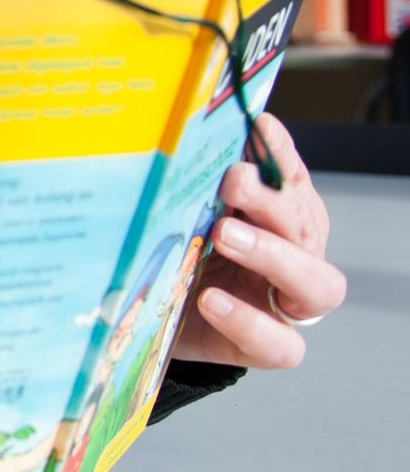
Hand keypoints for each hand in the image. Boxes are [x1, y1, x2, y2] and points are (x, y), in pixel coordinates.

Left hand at [172, 114, 346, 367]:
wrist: (154, 322)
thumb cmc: (175, 259)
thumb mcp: (177, 219)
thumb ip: (184, 191)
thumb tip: (161, 145)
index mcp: (276, 220)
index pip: (293, 183)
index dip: (283, 155)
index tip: (259, 125)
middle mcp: (291, 257)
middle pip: (306, 226)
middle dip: (273, 200)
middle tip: (235, 181)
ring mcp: (283, 304)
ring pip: (317, 284)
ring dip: (274, 254)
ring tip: (224, 235)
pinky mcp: (265, 346)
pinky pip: (281, 343)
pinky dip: (248, 320)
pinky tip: (210, 299)